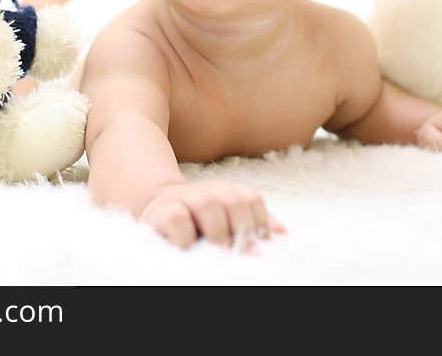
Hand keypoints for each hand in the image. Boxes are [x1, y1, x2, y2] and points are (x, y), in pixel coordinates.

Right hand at [138, 180, 285, 250]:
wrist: (158, 203)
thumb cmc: (199, 217)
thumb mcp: (227, 214)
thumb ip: (253, 221)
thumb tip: (282, 233)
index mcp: (228, 191)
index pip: (252, 199)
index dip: (260, 222)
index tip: (259, 244)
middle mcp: (209, 190)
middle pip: (235, 201)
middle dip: (241, 229)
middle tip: (239, 250)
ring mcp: (185, 198)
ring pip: (208, 206)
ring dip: (217, 232)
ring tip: (218, 249)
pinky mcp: (163, 210)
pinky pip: (177, 218)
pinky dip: (185, 235)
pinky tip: (189, 246)